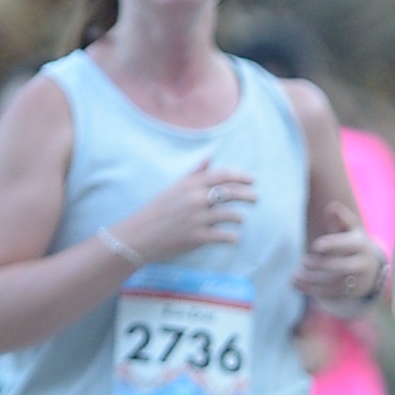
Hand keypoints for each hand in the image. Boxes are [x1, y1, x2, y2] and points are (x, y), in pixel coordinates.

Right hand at [118, 156, 260, 265]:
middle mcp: (195, 198)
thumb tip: (209, 157)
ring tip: (240, 220)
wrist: (138, 236)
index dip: (240, 176)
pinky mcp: (197, 237)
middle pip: (230, 193)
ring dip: (239, 217)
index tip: (252, 179)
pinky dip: (232, 237)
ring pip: (230, 215)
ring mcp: (197, 218)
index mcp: (190, 185)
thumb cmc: (157, 211)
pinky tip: (234, 237)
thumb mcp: (173, 188)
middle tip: (256, 198)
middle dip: (247, 195)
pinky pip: (224, 236)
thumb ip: (194, 173)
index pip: (222, 175)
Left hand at [297, 197, 383, 312]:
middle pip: (342, 268)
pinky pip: (329, 295)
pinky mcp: (347, 294)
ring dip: (313, 280)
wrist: (370, 269)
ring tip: (295, 275)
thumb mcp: (351, 229)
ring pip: (334, 284)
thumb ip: (341, 218)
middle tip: (304, 260)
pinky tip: (295, 283)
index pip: (349, 245)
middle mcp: (362, 265)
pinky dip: (310, 290)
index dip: (333, 245)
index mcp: (361, 245)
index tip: (315, 245)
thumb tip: (332, 207)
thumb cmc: (353, 243)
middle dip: (322, 265)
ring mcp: (356, 281)